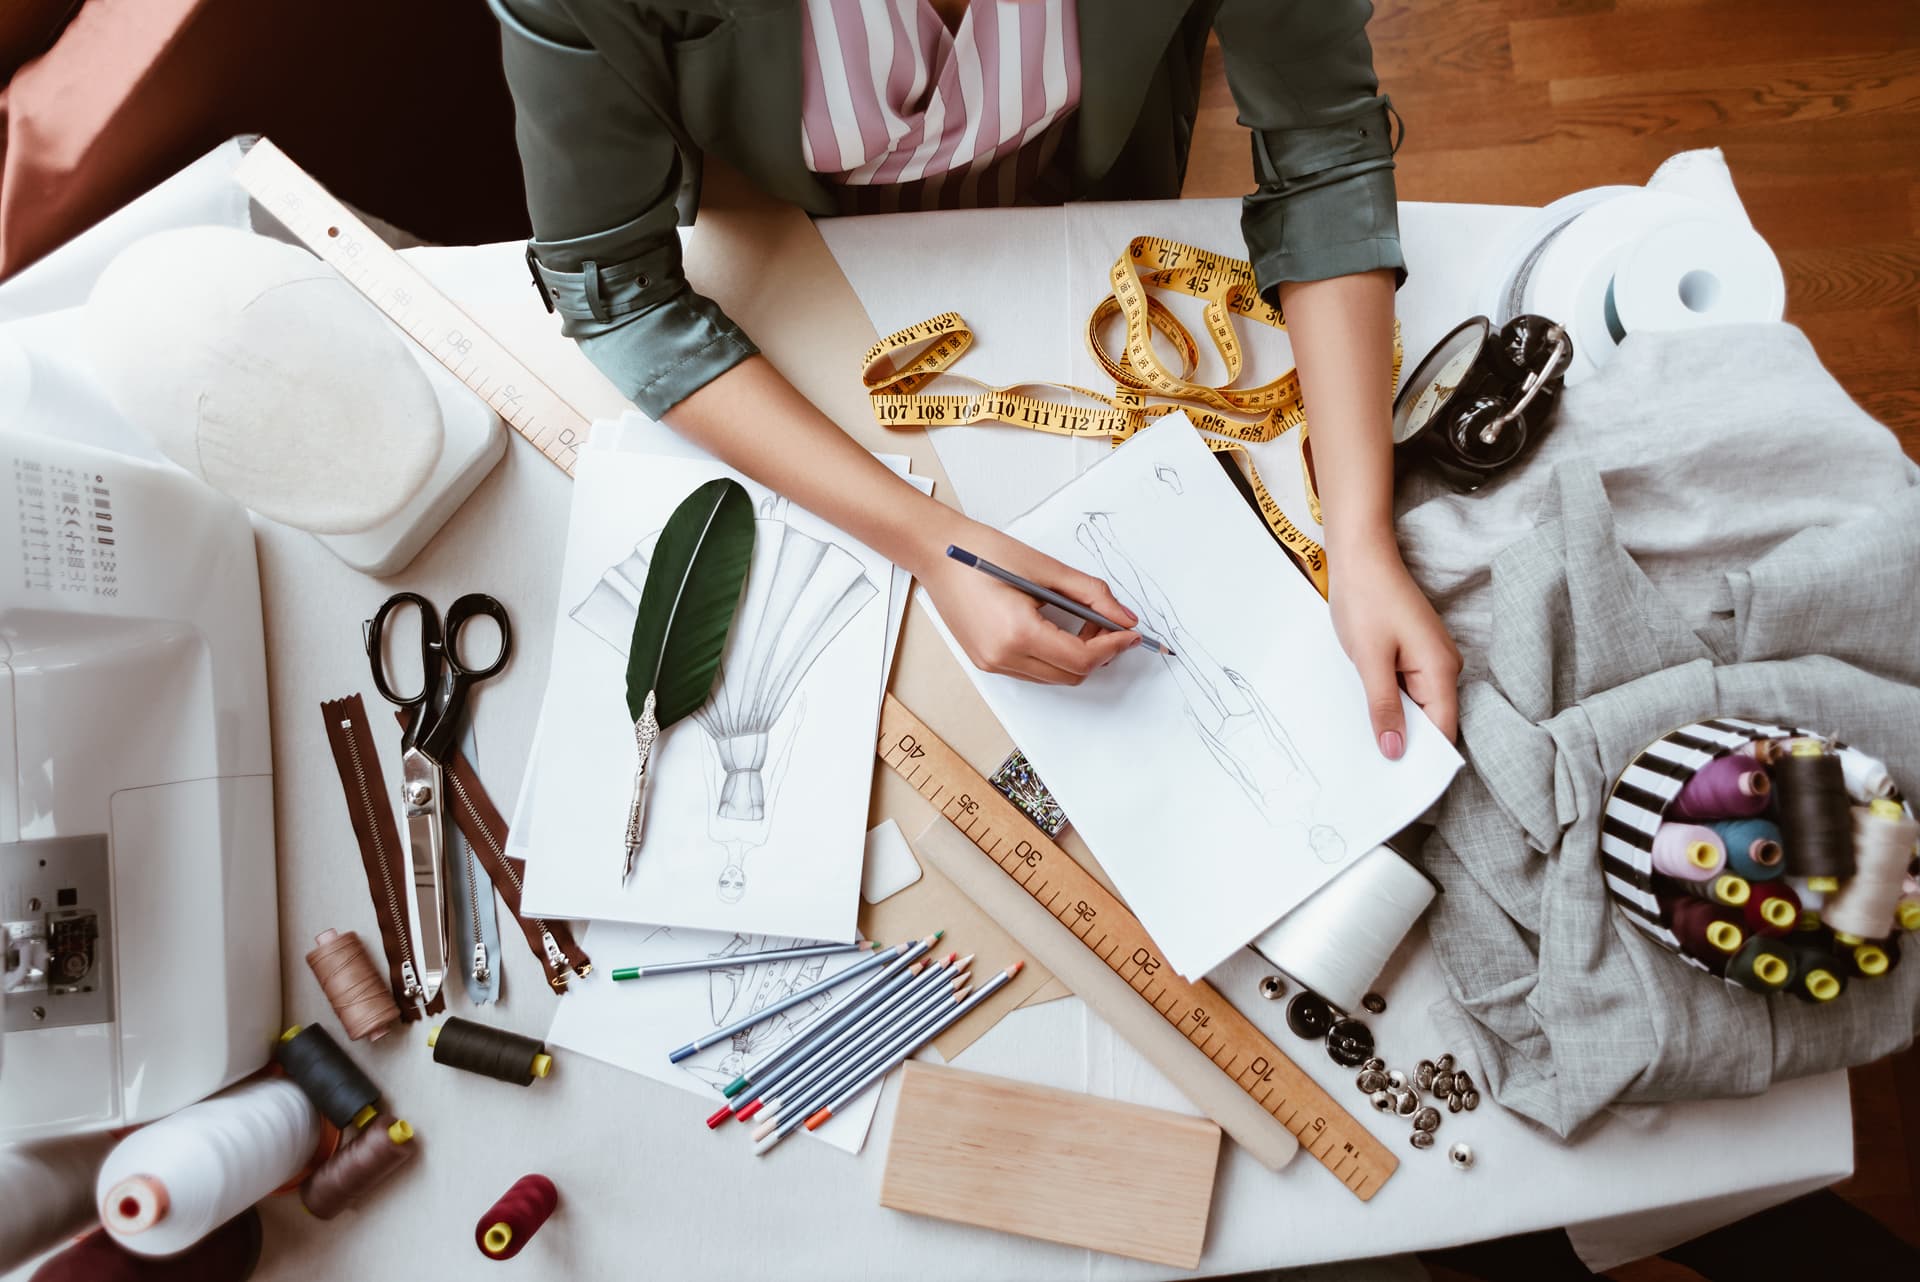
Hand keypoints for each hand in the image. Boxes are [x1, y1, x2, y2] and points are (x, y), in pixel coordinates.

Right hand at [918, 518, 1141, 684]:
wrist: (937, 553)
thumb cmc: (982, 552)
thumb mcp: (1045, 568)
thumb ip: (1090, 594)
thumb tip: (1124, 617)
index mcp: (1018, 633)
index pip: (1081, 658)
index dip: (1113, 647)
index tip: (1130, 633)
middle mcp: (1002, 657)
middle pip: (1071, 675)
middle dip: (1098, 653)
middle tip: (1109, 624)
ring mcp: (992, 663)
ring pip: (1054, 677)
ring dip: (1077, 657)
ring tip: (1083, 624)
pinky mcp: (986, 661)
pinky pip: (1033, 671)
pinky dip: (1054, 657)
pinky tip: (1058, 630)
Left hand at [1328, 539, 1460, 756]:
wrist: (1360, 555)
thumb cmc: (1366, 600)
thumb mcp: (1370, 660)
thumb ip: (1384, 707)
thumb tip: (1395, 751)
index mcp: (1440, 670)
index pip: (1443, 730)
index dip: (1426, 761)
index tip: (1403, 788)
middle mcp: (1444, 666)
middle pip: (1433, 721)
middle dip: (1409, 746)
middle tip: (1376, 776)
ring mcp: (1430, 658)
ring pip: (1419, 705)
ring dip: (1397, 724)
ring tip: (1368, 752)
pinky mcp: (1414, 651)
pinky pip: (1408, 688)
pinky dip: (1391, 702)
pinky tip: (1369, 715)